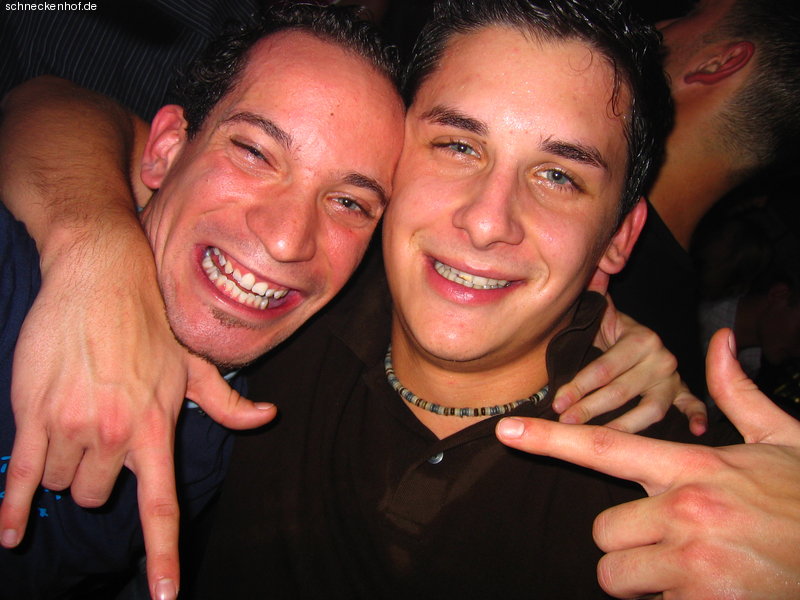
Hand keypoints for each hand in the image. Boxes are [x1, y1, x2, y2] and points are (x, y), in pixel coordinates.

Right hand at [0, 230, 275, 599]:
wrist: (102, 277)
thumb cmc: (152, 323)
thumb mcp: (194, 364)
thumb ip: (225, 402)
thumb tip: (266, 418)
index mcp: (156, 429)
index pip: (160, 506)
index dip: (162, 555)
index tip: (161, 595)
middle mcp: (116, 435)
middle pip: (101, 496)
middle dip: (101, 476)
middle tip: (104, 434)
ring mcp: (73, 427)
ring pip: (65, 484)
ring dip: (69, 465)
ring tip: (77, 418)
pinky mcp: (35, 414)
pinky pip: (22, 476)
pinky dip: (12, 507)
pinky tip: (7, 531)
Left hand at [497, 328, 799, 598]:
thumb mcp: (780, 440)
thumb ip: (737, 394)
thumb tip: (719, 341)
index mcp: (694, 468)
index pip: (605, 448)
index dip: (549, 439)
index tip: (508, 431)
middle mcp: (687, 514)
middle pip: (603, 532)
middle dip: (627, 541)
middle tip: (672, 540)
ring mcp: (695, 565)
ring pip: (618, 575)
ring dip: (644, 578)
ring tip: (690, 568)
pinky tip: (714, 590)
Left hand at [553, 296, 706, 433]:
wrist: (640, 340)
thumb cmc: (611, 332)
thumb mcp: (602, 316)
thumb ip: (594, 298)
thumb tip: (590, 271)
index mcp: (640, 339)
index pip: (604, 368)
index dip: (578, 386)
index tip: (557, 401)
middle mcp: (661, 359)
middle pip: (622, 392)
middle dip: (589, 409)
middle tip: (564, 423)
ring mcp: (673, 379)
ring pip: (650, 410)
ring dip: (622, 427)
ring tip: (596, 441)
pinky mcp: (681, 394)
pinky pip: (691, 406)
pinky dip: (696, 417)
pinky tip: (696, 430)